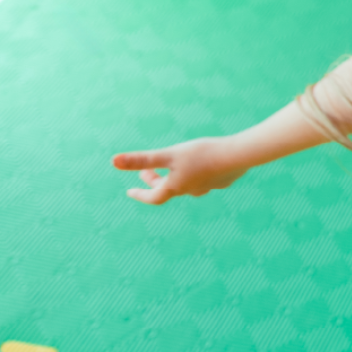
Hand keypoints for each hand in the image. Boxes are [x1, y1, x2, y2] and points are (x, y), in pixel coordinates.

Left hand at [112, 137, 247, 204]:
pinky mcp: (221, 180)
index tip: (129, 192)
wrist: (238, 156)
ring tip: (173, 166)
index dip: (140, 195)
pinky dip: (195, 173)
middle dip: (155, 180)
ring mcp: (208, 187)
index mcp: (177, 186)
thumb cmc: (201, 154)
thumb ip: (142, 159)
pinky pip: (204, 179)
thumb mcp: (168, 154)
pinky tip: (201, 163)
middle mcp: (191, 190)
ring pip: (186, 185)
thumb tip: (113, 161)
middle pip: (168, 189)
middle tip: (146, 171)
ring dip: (175, 177)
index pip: (154, 197)